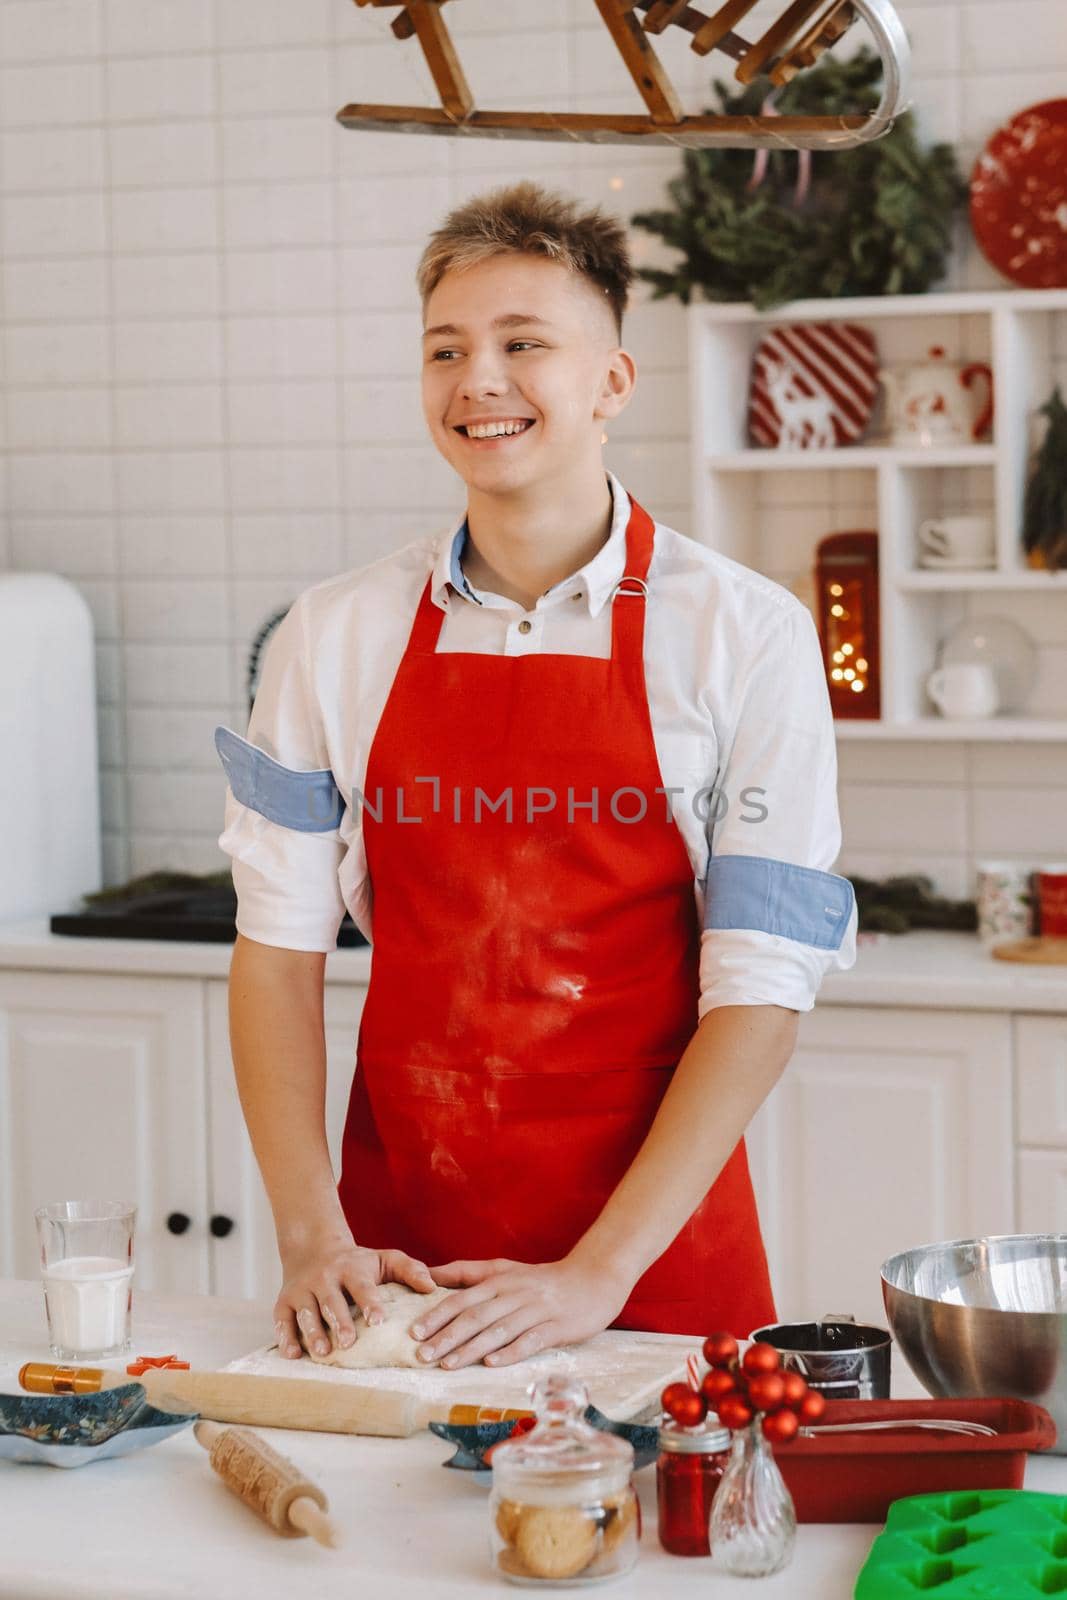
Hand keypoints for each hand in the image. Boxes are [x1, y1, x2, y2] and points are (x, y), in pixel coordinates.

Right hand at [274, 1232, 437, 1359]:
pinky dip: (285, 1337)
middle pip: (331, 1301)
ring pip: (306, 1312)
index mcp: (352, 1270)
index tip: (378, 1321)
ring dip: (313, 1332)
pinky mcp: (284, 1302)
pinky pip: (282, 1320)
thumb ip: (410, 1270)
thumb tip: (433, 1287)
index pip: (362, 1287)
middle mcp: (325, 1278)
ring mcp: (302, 1290)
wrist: (313, 1248)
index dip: (370, 1303)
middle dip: (339, 1322)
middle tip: (348, 1342)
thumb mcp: (384, 1259)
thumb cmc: (357, 1263)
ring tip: (323, 1352)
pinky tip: (293, 1354)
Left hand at [409, 1255, 633, 1368]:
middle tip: (422, 1355)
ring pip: (498, 1329)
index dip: (437, 1314)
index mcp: (499, 1280)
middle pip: (475, 1315)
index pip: (462, 1297)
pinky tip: (492, 1363)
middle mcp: (514, 1293)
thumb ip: (468, 1273)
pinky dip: (510, 1351)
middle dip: (446, 1336)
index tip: (414, 1332)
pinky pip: (530, 1339)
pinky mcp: (556, 1326)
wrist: (593, 1278)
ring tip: (448, 1364)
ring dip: (471, 1348)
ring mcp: (535, 1310)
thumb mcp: (505, 1268)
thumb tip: (430, 1274)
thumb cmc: (542, 1279)